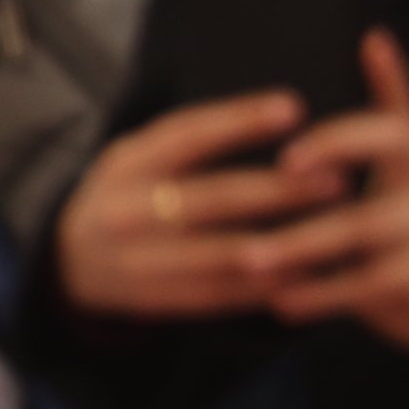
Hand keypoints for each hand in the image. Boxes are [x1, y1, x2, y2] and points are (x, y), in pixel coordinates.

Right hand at [52, 89, 339, 315]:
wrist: (71, 260)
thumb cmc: (130, 194)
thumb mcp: (139, 156)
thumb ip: (191, 141)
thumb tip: (281, 114)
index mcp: (126, 163)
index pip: (185, 135)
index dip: (238, 121)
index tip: (293, 108)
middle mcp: (127, 210)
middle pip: (211, 198)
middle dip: (278, 190)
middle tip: (337, 181)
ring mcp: (139, 259)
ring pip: (221, 253)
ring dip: (283, 244)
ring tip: (335, 233)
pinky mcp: (157, 300)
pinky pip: (221, 295)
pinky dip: (268, 286)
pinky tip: (308, 275)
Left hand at [269, 34, 408, 372]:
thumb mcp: (391, 199)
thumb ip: (362, 160)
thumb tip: (325, 106)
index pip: (405, 109)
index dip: (393, 76)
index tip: (371, 41)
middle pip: (389, 145)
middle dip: (330, 147)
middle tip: (281, 164)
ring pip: (363, 224)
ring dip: (300, 242)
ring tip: (250, 256)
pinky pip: (370, 280)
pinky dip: (321, 293)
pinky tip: (282, 303)